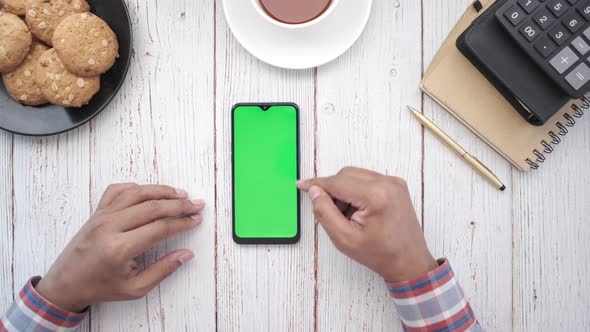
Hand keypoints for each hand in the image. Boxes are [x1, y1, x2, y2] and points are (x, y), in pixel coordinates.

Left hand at [35, 184, 204, 311]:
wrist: (65, 283)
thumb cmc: (100, 287)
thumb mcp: (135, 288)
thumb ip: (163, 270)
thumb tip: (186, 254)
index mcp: (120, 249)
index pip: (160, 228)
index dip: (182, 223)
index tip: (196, 220)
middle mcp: (110, 227)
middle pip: (152, 207)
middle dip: (179, 205)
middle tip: (196, 205)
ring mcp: (101, 216)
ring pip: (137, 193)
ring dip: (161, 191)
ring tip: (180, 193)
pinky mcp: (96, 211)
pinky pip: (118, 190)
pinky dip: (137, 187)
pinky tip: (151, 192)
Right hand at [298, 167, 436, 282]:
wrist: (409, 262)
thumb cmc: (379, 254)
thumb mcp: (344, 239)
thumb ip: (325, 212)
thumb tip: (315, 191)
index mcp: (375, 196)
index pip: (337, 182)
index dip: (316, 184)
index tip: (301, 185)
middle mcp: (387, 183)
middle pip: (346, 174)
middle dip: (333, 190)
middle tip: (331, 213)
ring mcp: (394, 182)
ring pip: (356, 175)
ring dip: (344, 190)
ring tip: (348, 215)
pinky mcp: (396, 185)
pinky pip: (367, 179)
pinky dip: (356, 190)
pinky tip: (358, 211)